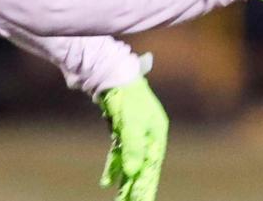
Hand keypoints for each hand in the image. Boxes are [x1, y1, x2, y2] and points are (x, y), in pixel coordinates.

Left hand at [97, 76, 167, 200]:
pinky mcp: (122, 130)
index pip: (152, 166)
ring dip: (124, 181)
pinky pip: (118, 154)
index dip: (145, 185)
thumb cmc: (126, 98)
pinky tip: (106, 181)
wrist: (112, 73)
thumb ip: (132, 148)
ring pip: (130, 162)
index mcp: (157, 133)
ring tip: (119, 199)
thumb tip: (130, 172)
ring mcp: (135, 133)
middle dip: (136, 187)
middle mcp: (149, 135)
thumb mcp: (131, 124)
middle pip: (143, 166)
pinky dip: (113, 167)